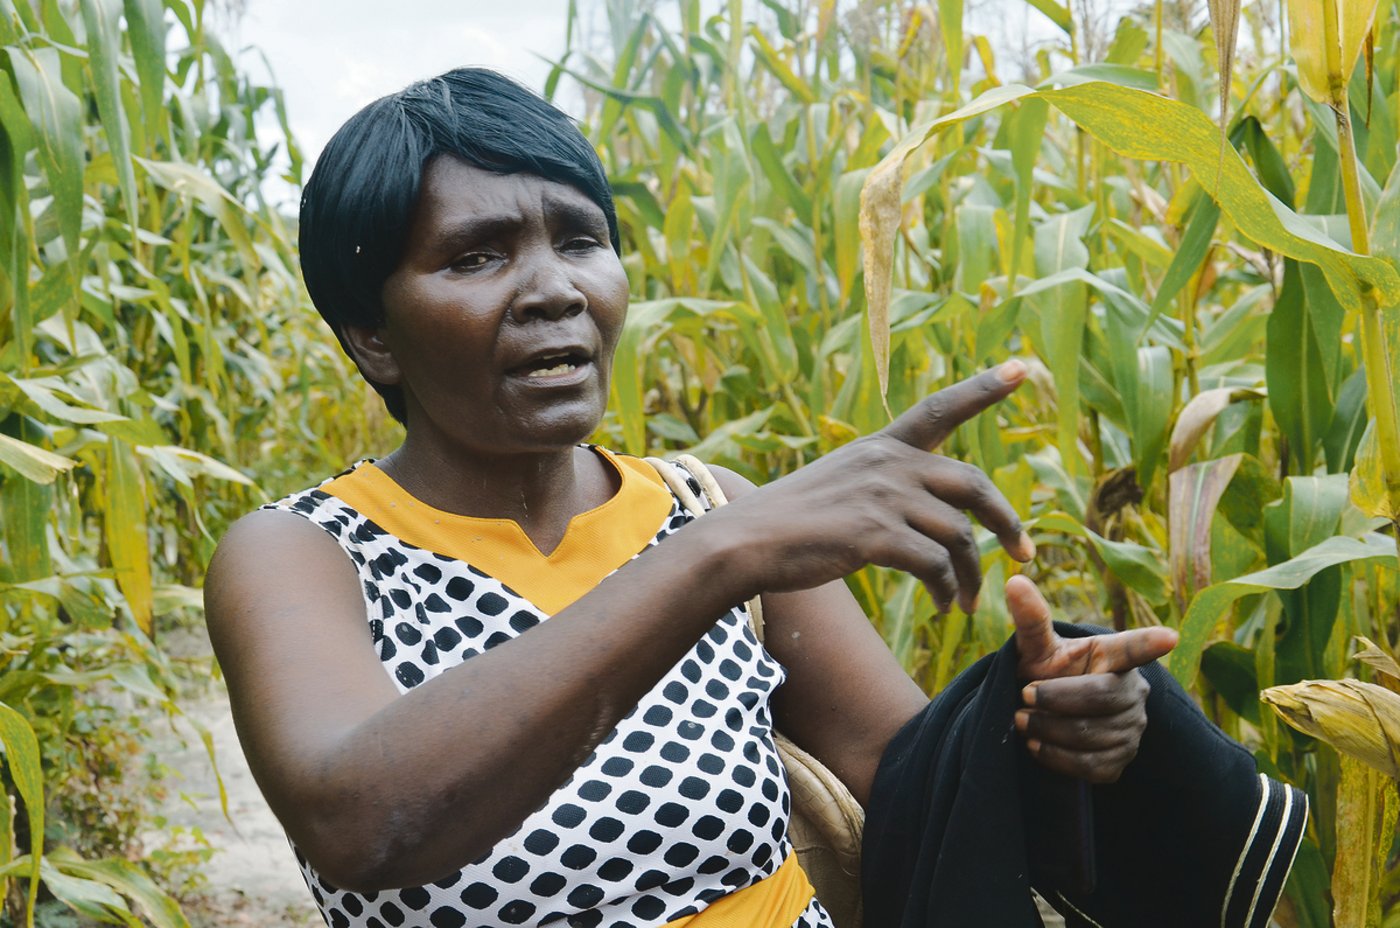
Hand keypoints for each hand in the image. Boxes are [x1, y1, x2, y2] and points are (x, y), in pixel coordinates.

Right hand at [712, 362, 1035, 610]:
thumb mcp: (840, 482)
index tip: (1019, 368)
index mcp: (880, 447)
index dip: (983, 388)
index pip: (939, 409)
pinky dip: (947, 591)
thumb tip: (931, 513)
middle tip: (1025, 553)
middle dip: (1008, 521)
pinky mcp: (875, 535)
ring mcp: (883, 497)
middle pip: (974, 485)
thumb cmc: (789, 522)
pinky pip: (935, 566)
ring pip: (959, 536)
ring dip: (972, 575)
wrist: (745, 541)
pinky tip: (944, 607)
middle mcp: (887, 464)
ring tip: (967, 603)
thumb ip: (884, 485)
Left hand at [1008, 575, 1177, 783]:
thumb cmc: (1045, 673)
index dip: (1150, 643)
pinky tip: (1037, 744)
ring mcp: (1131, 727)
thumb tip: (1015, 580)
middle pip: (1101, 697)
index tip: (1170, 637)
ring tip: (1022, 720)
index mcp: (1111, 655)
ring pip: (1092, 734)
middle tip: (1023, 697)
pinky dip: (1056, 756)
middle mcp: (1131, 690)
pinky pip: (1091, 765)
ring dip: (1048, 728)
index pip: (1132, 648)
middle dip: (1055, 699)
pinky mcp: (1121, 760)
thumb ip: (1031, 620)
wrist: (1041, 717)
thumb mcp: (1036, 648)